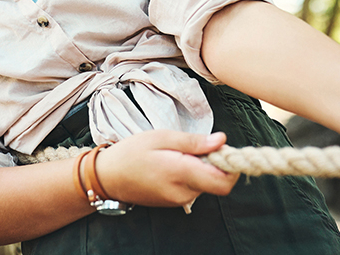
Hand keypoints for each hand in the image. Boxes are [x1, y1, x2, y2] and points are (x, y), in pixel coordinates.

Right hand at [95, 130, 239, 207]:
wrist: (107, 177)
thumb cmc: (131, 153)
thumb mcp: (161, 137)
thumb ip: (193, 142)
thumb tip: (222, 141)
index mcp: (181, 174)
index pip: (224, 181)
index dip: (232, 165)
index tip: (222, 148)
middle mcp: (183, 193)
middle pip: (217, 182)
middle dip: (217, 164)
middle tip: (200, 146)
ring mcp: (179, 200)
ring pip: (206, 185)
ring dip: (203, 169)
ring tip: (180, 153)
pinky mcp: (174, 202)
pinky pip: (194, 188)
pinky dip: (192, 175)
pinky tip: (175, 163)